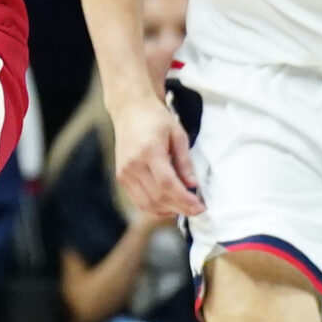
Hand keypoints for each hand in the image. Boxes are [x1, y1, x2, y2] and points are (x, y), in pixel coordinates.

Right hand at [113, 92, 203, 217]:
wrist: (130, 110)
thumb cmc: (155, 119)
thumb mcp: (178, 135)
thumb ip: (185, 161)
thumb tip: (192, 185)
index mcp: (149, 151)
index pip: (168, 184)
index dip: (185, 199)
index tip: (200, 207)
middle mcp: (133, 165)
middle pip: (158, 197)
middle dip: (180, 208)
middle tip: (197, 210)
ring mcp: (124, 173)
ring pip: (147, 203)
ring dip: (168, 210)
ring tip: (184, 209)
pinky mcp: (121, 177)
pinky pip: (138, 200)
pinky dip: (154, 208)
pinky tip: (168, 206)